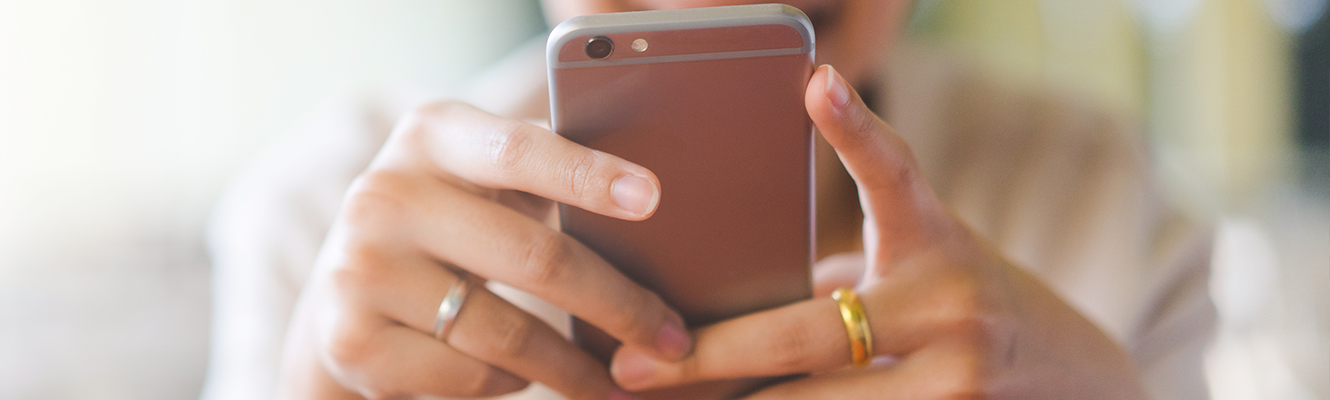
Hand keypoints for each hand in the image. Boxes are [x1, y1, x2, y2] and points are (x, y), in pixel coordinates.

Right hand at [277, 102, 689, 399]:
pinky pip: (471, 375)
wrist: (344, 290)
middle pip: (534, 257)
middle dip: (619, 306)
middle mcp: (386, 195)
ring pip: (507, 334)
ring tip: (620, 379)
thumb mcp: (480, 176)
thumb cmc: (453, 220)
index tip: (652, 198)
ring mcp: (362, 270)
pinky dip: (512, 381)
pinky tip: (524, 375)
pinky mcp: (354, 341)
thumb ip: (545, 171)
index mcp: (432, 136)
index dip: (588, 174)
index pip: (519, 151)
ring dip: (576, 367)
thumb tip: (650, 197)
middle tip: (671, 337)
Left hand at [606, 65, 1151, 398]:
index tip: (818, 84)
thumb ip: (840, 276)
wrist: (1069, 374)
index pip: (896, 175)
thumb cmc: (959, 304)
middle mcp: (954, 304)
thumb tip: (718, 307)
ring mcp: (961, 378)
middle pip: (810, 332)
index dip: (855, 131)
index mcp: (936, 242)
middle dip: (711, 356)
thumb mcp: (918, 266)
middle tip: (635, 363)